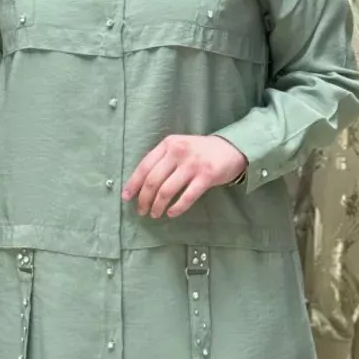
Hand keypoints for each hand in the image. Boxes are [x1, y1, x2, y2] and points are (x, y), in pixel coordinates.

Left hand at [122, 135, 247, 219]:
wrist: (232, 147)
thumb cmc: (200, 151)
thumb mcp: (179, 147)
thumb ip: (162, 160)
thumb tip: (141, 184)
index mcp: (168, 144)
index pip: (144, 166)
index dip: (133, 184)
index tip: (126, 198)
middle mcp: (178, 152)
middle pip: (153, 181)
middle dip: (144, 199)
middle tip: (141, 211)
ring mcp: (193, 164)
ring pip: (167, 190)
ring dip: (158, 206)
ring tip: (155, 214)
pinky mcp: (207, 176)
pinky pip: (187, 196)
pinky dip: (177, 208)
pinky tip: (171, 213)